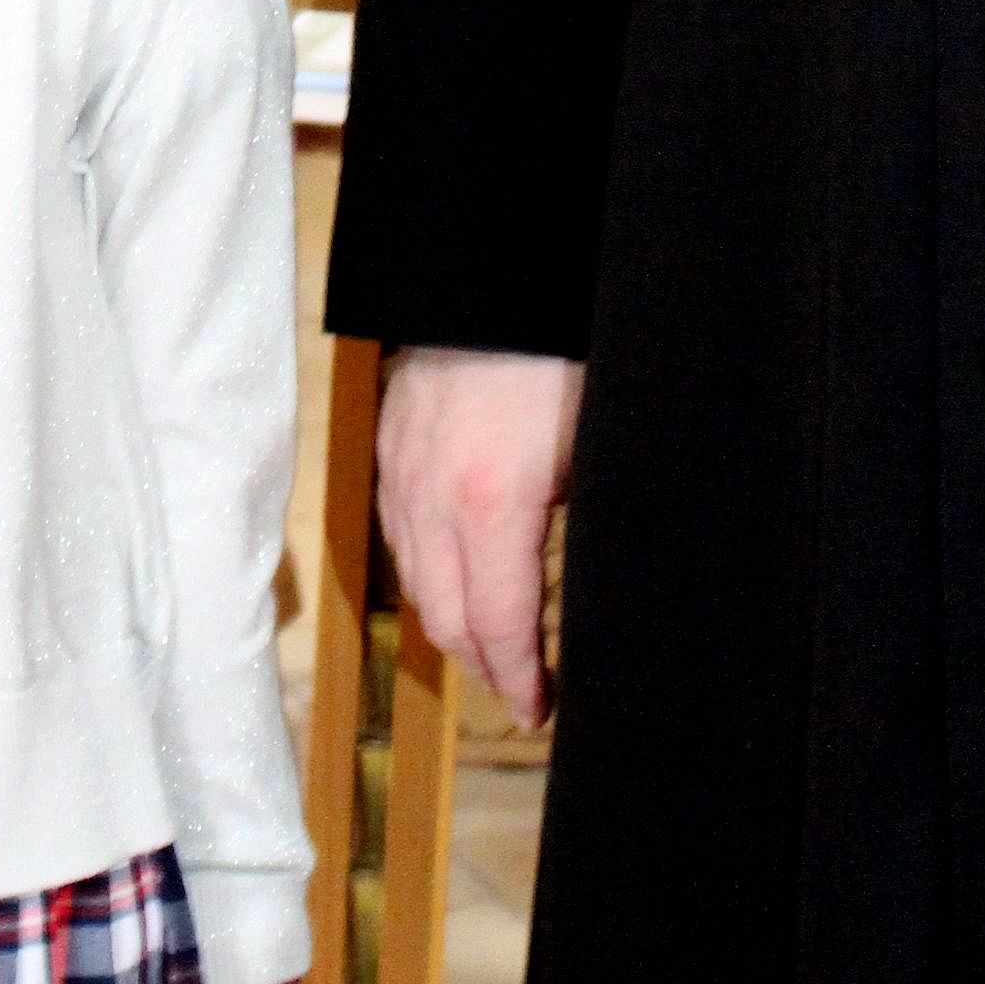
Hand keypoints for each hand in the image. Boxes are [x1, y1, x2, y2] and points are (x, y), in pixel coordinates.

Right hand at [376, 345, 583, 726]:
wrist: (493, 274)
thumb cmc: (557, 354)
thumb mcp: (589, 448)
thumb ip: (580, 525)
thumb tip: (594, 590)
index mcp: (492, 503)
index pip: (499, 625)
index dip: (518, 679)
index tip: (538, 709)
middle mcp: (432, 498)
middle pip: (445, 619)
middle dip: (483, 666)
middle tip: (519, 691)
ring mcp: (402, 471)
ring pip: (415, 579)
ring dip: (451, 622)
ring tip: (492, 644)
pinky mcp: (389, 446)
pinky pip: (398, 533)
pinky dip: (426, 571)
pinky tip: (455, 576)